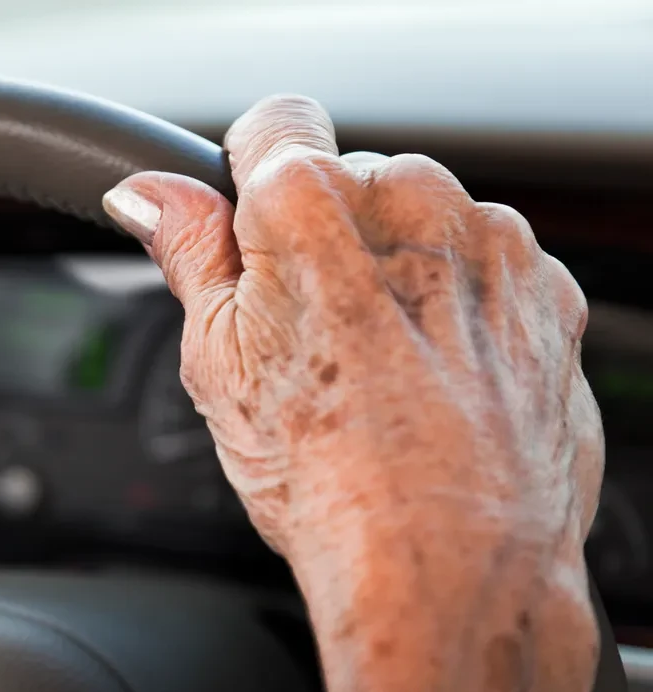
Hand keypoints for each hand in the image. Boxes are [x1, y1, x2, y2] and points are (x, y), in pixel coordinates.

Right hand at [103, 96, 601, 691]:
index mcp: (312, 205)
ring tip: (376, 368)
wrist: (447, 568)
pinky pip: (487, 267)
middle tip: (309, 333)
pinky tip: (432, 379)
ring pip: (423, 224)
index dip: (251, 175)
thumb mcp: (215, 362)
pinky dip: (461, 305)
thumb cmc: (327, 478)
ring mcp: (491, 245)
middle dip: (326, 236)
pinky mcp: (546, 290)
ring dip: (398, 269)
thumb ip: (186, 252)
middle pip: (352, 179)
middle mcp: (413, 201)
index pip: (275, 121)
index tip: (252, 227)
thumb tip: (148, 194)